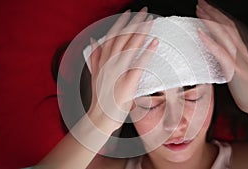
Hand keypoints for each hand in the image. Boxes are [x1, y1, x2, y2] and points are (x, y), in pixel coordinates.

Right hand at [87, 8, 158, 131]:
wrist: (100, 117)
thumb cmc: (99, 98)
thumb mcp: (94, 74)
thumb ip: (94, 56)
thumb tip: (93, 40)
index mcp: (102, 61)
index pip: (112, 37)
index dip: (120, 23)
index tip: (129, 13)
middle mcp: (109, 64)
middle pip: (122, 38)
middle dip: (134, 22)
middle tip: (144, 11)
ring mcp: (117, 73)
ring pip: (130, 47)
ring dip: (141, 32)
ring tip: (150, 21)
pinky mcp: (127, 83)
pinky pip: (138, 64)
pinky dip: (146, 52)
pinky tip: (154, 42)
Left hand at [196, 0, 247, 113]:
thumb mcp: (242, 70)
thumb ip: (232, 60)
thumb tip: (220, 54)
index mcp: (245, 50)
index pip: (231, 28)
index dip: (219, 17)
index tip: (208, 9)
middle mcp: (243, 50)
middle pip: (227, 26)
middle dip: (213, 13)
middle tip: (200, 3)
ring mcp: (239, 59)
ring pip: (224, 34)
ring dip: (210, 21)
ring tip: (199, 11)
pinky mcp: (235, 70)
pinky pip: (221, 53)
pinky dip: (210, 41)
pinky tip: (200, 33)